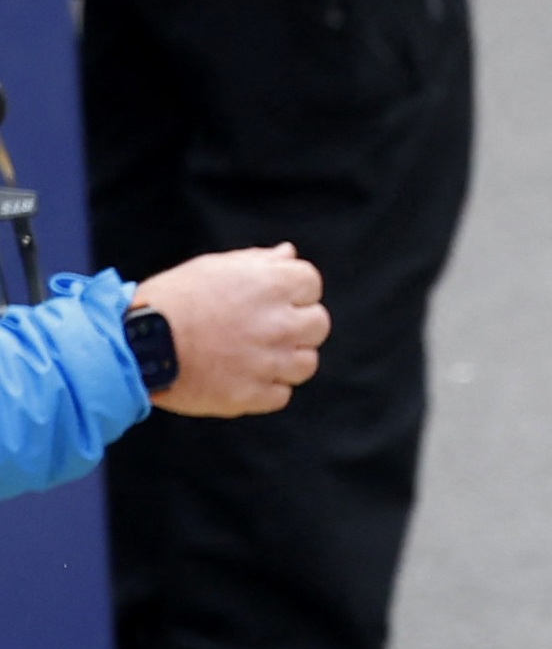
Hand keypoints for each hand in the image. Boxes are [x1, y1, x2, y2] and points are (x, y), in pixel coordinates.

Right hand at [130, 245, 326, 417]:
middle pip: (318, 324)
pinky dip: (265, 386)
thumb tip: (288, 254)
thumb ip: (257, 262)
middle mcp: (278, 323)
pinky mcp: (256, 394)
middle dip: (297, 323)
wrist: (137, 344)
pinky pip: (281, 393)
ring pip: (306, 362)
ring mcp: (270, 362)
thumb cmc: (172, 300)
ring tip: (248, 351)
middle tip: (261, 326)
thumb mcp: (211, 268)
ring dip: (285, 358)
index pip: (310, 282)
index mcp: (269, 285)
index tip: (270, 296)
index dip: (293, 289)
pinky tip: (238, 373)